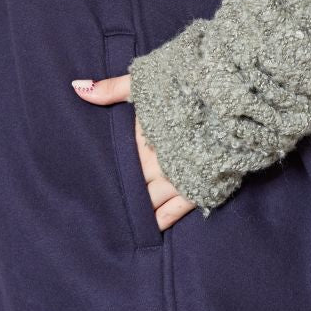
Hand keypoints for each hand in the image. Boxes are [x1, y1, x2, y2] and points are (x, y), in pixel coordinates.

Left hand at [72, 75, 194, 230]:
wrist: (233, 96)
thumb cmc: (188, 84)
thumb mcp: (147, 82)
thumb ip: (112, 89)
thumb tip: (77, 87)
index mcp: (142, 140)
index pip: (119, 166)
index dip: (107, 176)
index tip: (91, 187)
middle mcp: (157, 163)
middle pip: (134, 187)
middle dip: (122, 196)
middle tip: (103, 212)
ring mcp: (178, 178)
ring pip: (151, 203)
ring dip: (140, 211)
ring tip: (124, 225)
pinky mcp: (200, 186)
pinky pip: (175, 211)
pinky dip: (162, 220)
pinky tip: (152, 228)